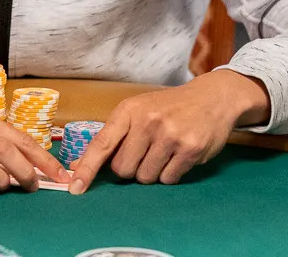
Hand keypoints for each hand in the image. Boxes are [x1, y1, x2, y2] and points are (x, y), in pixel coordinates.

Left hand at [70, 69, 269, 194]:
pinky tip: (178, 155)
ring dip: (151, 172)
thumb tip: (79, 165)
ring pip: (145, 177)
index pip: (101, 144)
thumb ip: (111, 138)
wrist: (212, 98)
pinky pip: (168, 179)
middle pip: (123, 169)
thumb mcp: (138, 112)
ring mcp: (170, 135)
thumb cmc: (168, 108)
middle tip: (145, 152)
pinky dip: (170, 173)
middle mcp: (148, 121)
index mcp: (129, 110)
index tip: (75, 188)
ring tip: (163, 151)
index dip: (87, 169)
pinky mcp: (190, 149)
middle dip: (130, 169)